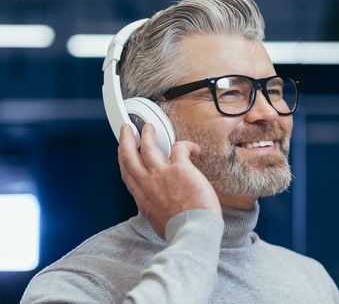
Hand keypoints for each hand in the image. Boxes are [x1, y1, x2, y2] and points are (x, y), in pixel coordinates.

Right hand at [118, 123, 221, 238]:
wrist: (192, 232)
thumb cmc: (180, 231)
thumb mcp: (157, 222)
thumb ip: (155, 209)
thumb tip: (160, 206)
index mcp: (143, 198)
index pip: (128, 174)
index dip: (123, 160)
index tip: (123, 152)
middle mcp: (148, 183)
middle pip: (129, 155)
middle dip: (126, 139)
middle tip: (127, 129)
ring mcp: (162, 174)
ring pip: (149, 146)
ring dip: (148, 133)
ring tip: (149, 127)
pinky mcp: (180, 168)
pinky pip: (180, 147)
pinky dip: (187, 145)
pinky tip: (194, 148)